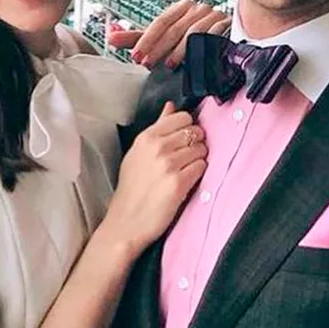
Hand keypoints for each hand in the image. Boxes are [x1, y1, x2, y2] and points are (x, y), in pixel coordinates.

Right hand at [99, 102, 206, 257]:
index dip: (189, 128)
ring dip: (198, 160)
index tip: (185, 139)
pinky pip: (201, 168)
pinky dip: (198, 174)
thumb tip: (170, 107)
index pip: (182, 117)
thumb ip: (157, 128)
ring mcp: (168, 165)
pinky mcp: (179, 183)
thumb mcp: (137, 153)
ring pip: (201, 150)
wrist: (126, 221)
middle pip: (195, 132)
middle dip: (196, 144)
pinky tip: (187, 181)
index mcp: (146, 137)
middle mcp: (157, 147)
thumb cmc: (131, 189)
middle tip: (187, 158)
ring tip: (185, 171)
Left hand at [107, 0, 230, 68]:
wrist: (226, 38)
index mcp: (181, 8)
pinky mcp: (224, 26)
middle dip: (158, 47)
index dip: (146, 39)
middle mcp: (196, 8)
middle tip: (147, 63)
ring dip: (178, 50)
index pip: (160, 22)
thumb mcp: (163, 38)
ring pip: (191, 33)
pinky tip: (190, 61)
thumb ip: (139, 38)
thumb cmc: (190, 39)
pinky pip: (210, 37)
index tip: (135, 57)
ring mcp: (212, 15)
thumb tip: (111, 37)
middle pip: (173, 28)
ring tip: (168, 65)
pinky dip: (198, 50)